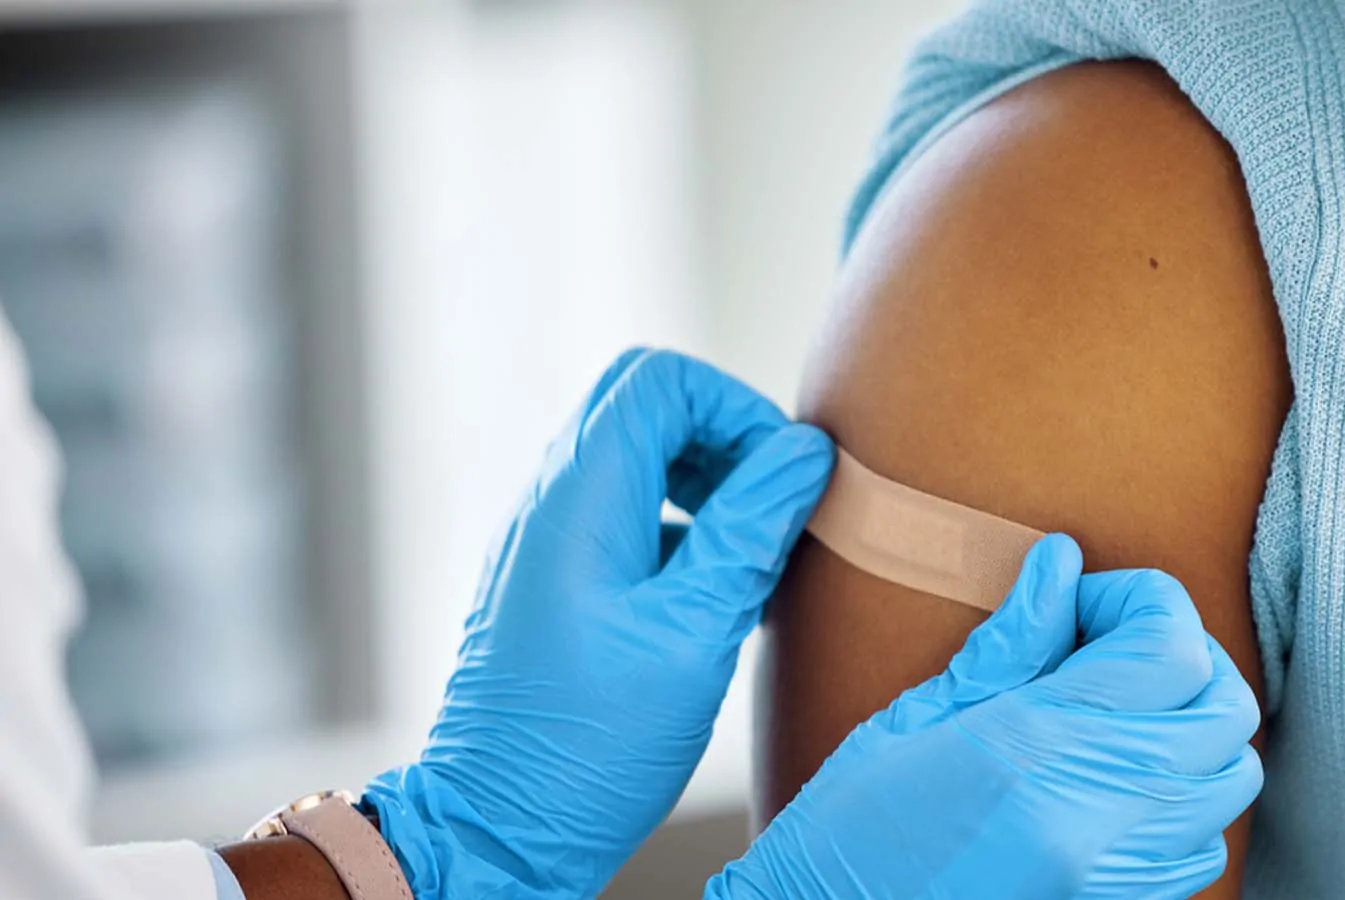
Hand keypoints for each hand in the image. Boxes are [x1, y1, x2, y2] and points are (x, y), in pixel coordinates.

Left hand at [362, 348, 834, 899]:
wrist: (498, 828)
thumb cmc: (592, 742)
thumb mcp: (697, 631)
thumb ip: (751, 530)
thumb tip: (805, 453)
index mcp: (580, 498)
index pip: (662, 382)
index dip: (736, 409)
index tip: (781, 475)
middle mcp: (550, 503)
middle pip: (643, 405)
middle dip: (721, 436)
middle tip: (769, 502)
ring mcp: (543, 541)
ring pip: (631, 456)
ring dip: (701, 481)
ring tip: (749, 551)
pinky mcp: (550, 582)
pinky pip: (618, 513)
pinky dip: (674, 524)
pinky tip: (713, 593)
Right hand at [710, 534, 1263, 899]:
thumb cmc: (850, 834)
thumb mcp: (914, 720)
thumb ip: (1009, 643)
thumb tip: (1063, 564)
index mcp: (1035, 752)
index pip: (1172, 649)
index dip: (1142, 600)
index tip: (1085, 600)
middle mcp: (1096, 821)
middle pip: (1225, 710)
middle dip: (1182, 654)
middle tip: (1107, 647)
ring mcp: (1117, 878)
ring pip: (1230, 779)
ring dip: (1191, 728)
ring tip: (1114, 714)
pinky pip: (1202, 844)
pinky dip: (1179, 799)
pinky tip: (1110, 782)